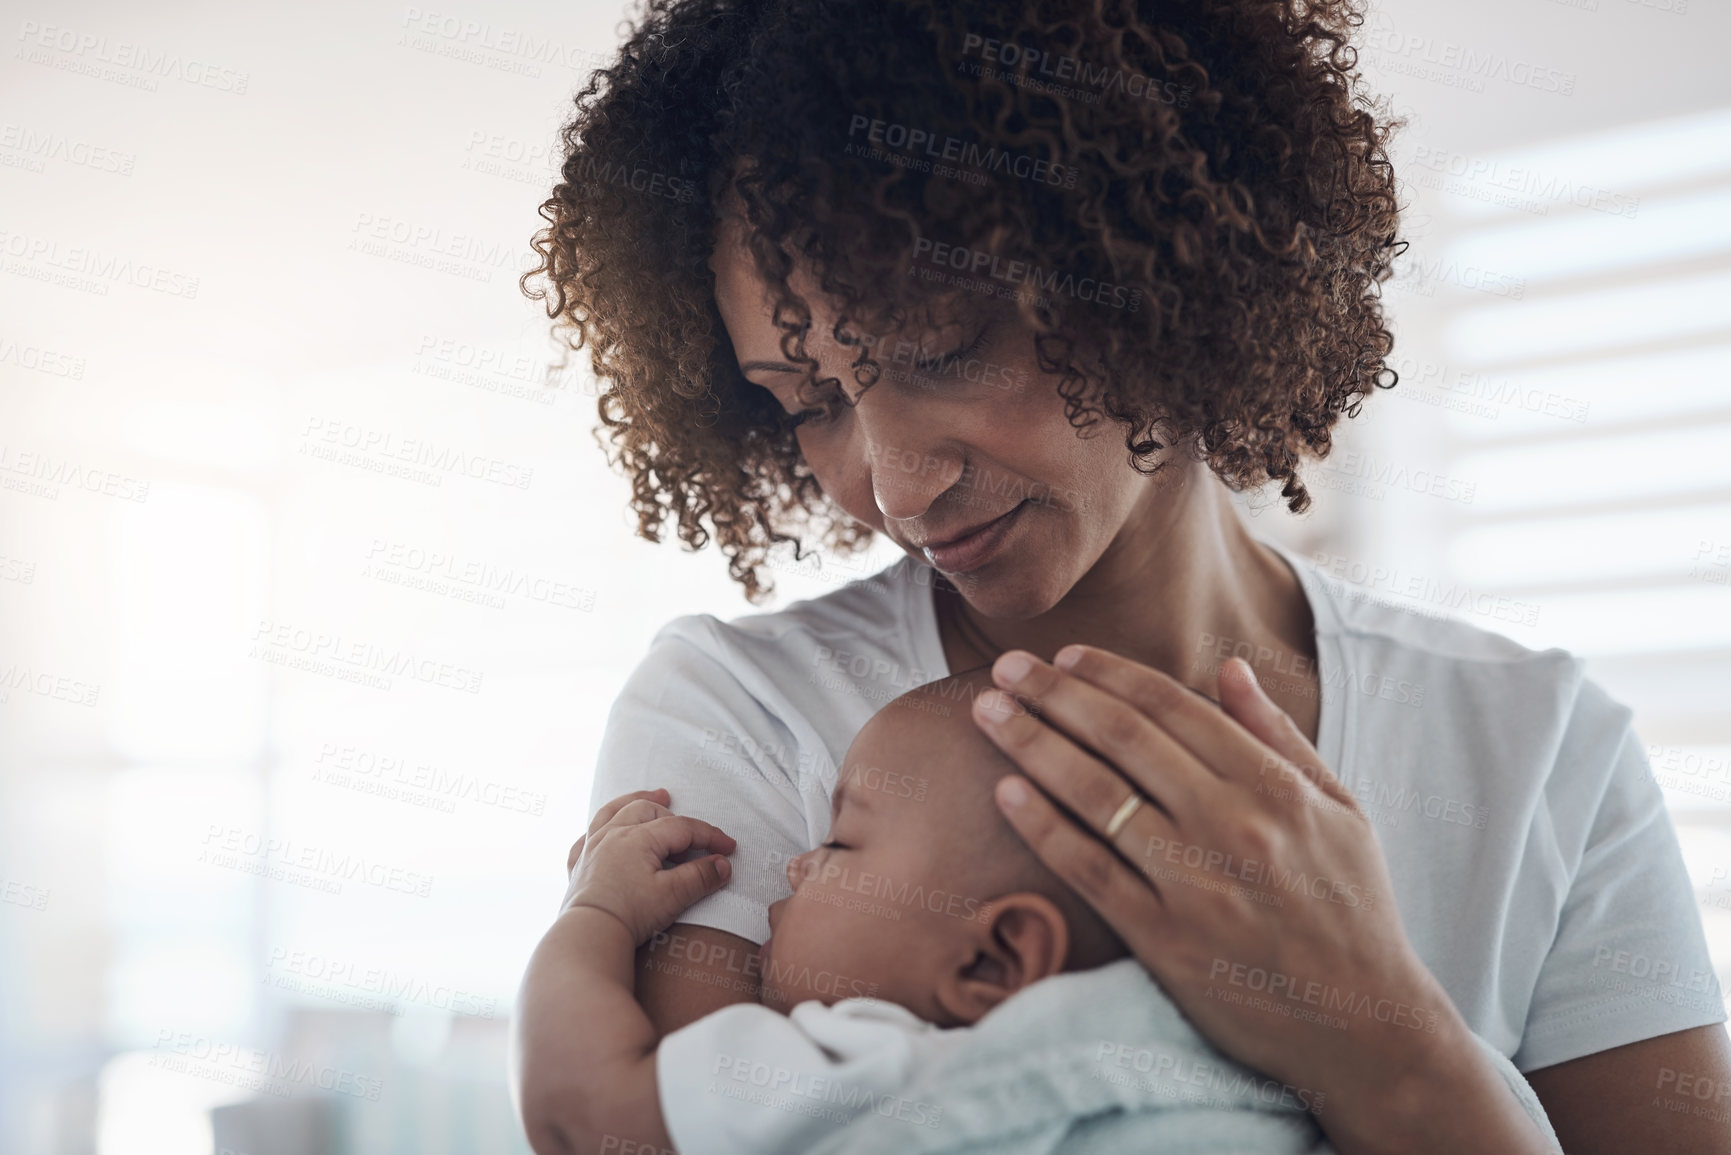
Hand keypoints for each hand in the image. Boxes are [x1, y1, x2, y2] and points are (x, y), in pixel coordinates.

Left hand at [564, 788, 736, 945]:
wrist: (588, 936)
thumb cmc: (629, 914)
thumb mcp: (673, 896)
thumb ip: (700, 877)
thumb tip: (722, 865)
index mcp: (639, 838)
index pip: (682, 828)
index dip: (709, 836)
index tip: (728, 847)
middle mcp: (613, 835)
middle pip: (647, 810)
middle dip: (672, 814)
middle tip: (690, 829)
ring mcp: (592, 848)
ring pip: (613, 811)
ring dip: (634, 801)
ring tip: (651, 796)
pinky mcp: (579, 866)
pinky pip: (586, 838)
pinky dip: (598, 830)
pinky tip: (603, 834)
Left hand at [973, 647, 1489, 1145]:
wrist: (1365, 1030)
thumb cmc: (1351, 910)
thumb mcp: (1340, 810)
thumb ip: (1278, 736)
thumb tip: (1229, 669)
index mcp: (1274, 788)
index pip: (1173, 708)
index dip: (1110, 674)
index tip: (1064, 655)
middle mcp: (1232, 827)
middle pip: (1122, 739)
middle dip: (1054, 694)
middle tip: (1005, 668)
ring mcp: (1195, 885)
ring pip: (1096, 795)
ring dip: (1033, 745)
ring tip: (988, 713)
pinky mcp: (1165, 942)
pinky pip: (1089, 871)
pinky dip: (1042, 826)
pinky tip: (1005, 791)